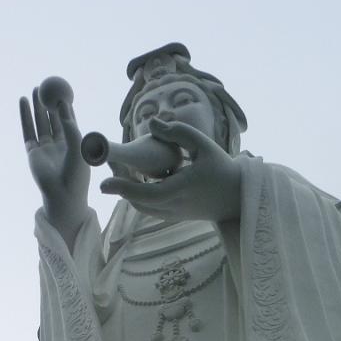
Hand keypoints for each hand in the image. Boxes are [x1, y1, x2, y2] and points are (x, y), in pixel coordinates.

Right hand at [20, 82, 89, 241]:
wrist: (63, 195)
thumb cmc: (76, 175)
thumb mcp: (78, 147)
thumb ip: (70, 127)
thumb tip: (63, 106)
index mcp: (73, 145)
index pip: (68, 121)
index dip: (65, 106)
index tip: (62, 91)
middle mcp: (58, 145)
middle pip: (52, 119)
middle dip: (49, 103)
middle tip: (46, 86)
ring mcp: (44, 148)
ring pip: (39, 123)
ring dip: (36, 107)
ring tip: (34, 90)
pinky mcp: (33, 152)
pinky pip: (28, 131)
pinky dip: (25, 116)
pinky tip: (23, 102)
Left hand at [100, 118, 240, 222]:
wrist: (236, 198)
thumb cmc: (221, 168)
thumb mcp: (203, 144)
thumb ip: (177, 132)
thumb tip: (151, 124)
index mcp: (182, 189)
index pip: (146, 194)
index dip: (123, 189)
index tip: (103, 184)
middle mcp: (175, 206)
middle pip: (138, 202)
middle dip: (120, 186)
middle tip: (109, 168)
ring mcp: (174, 215)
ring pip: (142, 207)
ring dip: (129, 192)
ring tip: (120, 172)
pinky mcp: (174, 217)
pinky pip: (150, 209)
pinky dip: (139, 196)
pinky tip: (135, 180)